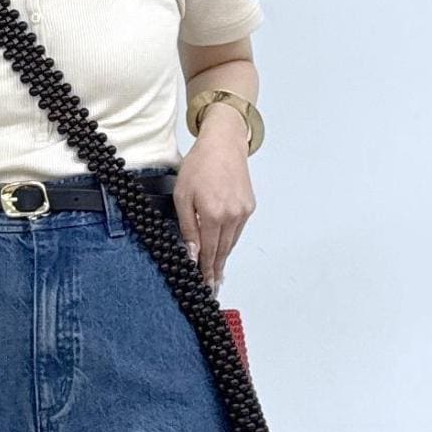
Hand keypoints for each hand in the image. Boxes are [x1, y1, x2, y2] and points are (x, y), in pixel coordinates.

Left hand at [173, 105, 255, 291]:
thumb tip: (192, 253)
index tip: (204, 286)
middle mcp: (232, 216)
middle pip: (222, 251)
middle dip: (215, 271)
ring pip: (231, 243)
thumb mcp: (182, 196)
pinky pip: (237, 231)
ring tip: (216, 275)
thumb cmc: (199, 166)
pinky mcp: (249, 206)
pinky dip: (229, 241)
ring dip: (222, 259)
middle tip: (211, 288)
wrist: (223, 144)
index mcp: (213, 214)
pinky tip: (222, 250)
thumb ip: (187, 228)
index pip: (209, 252)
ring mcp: (243, 212)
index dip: (205, 271)